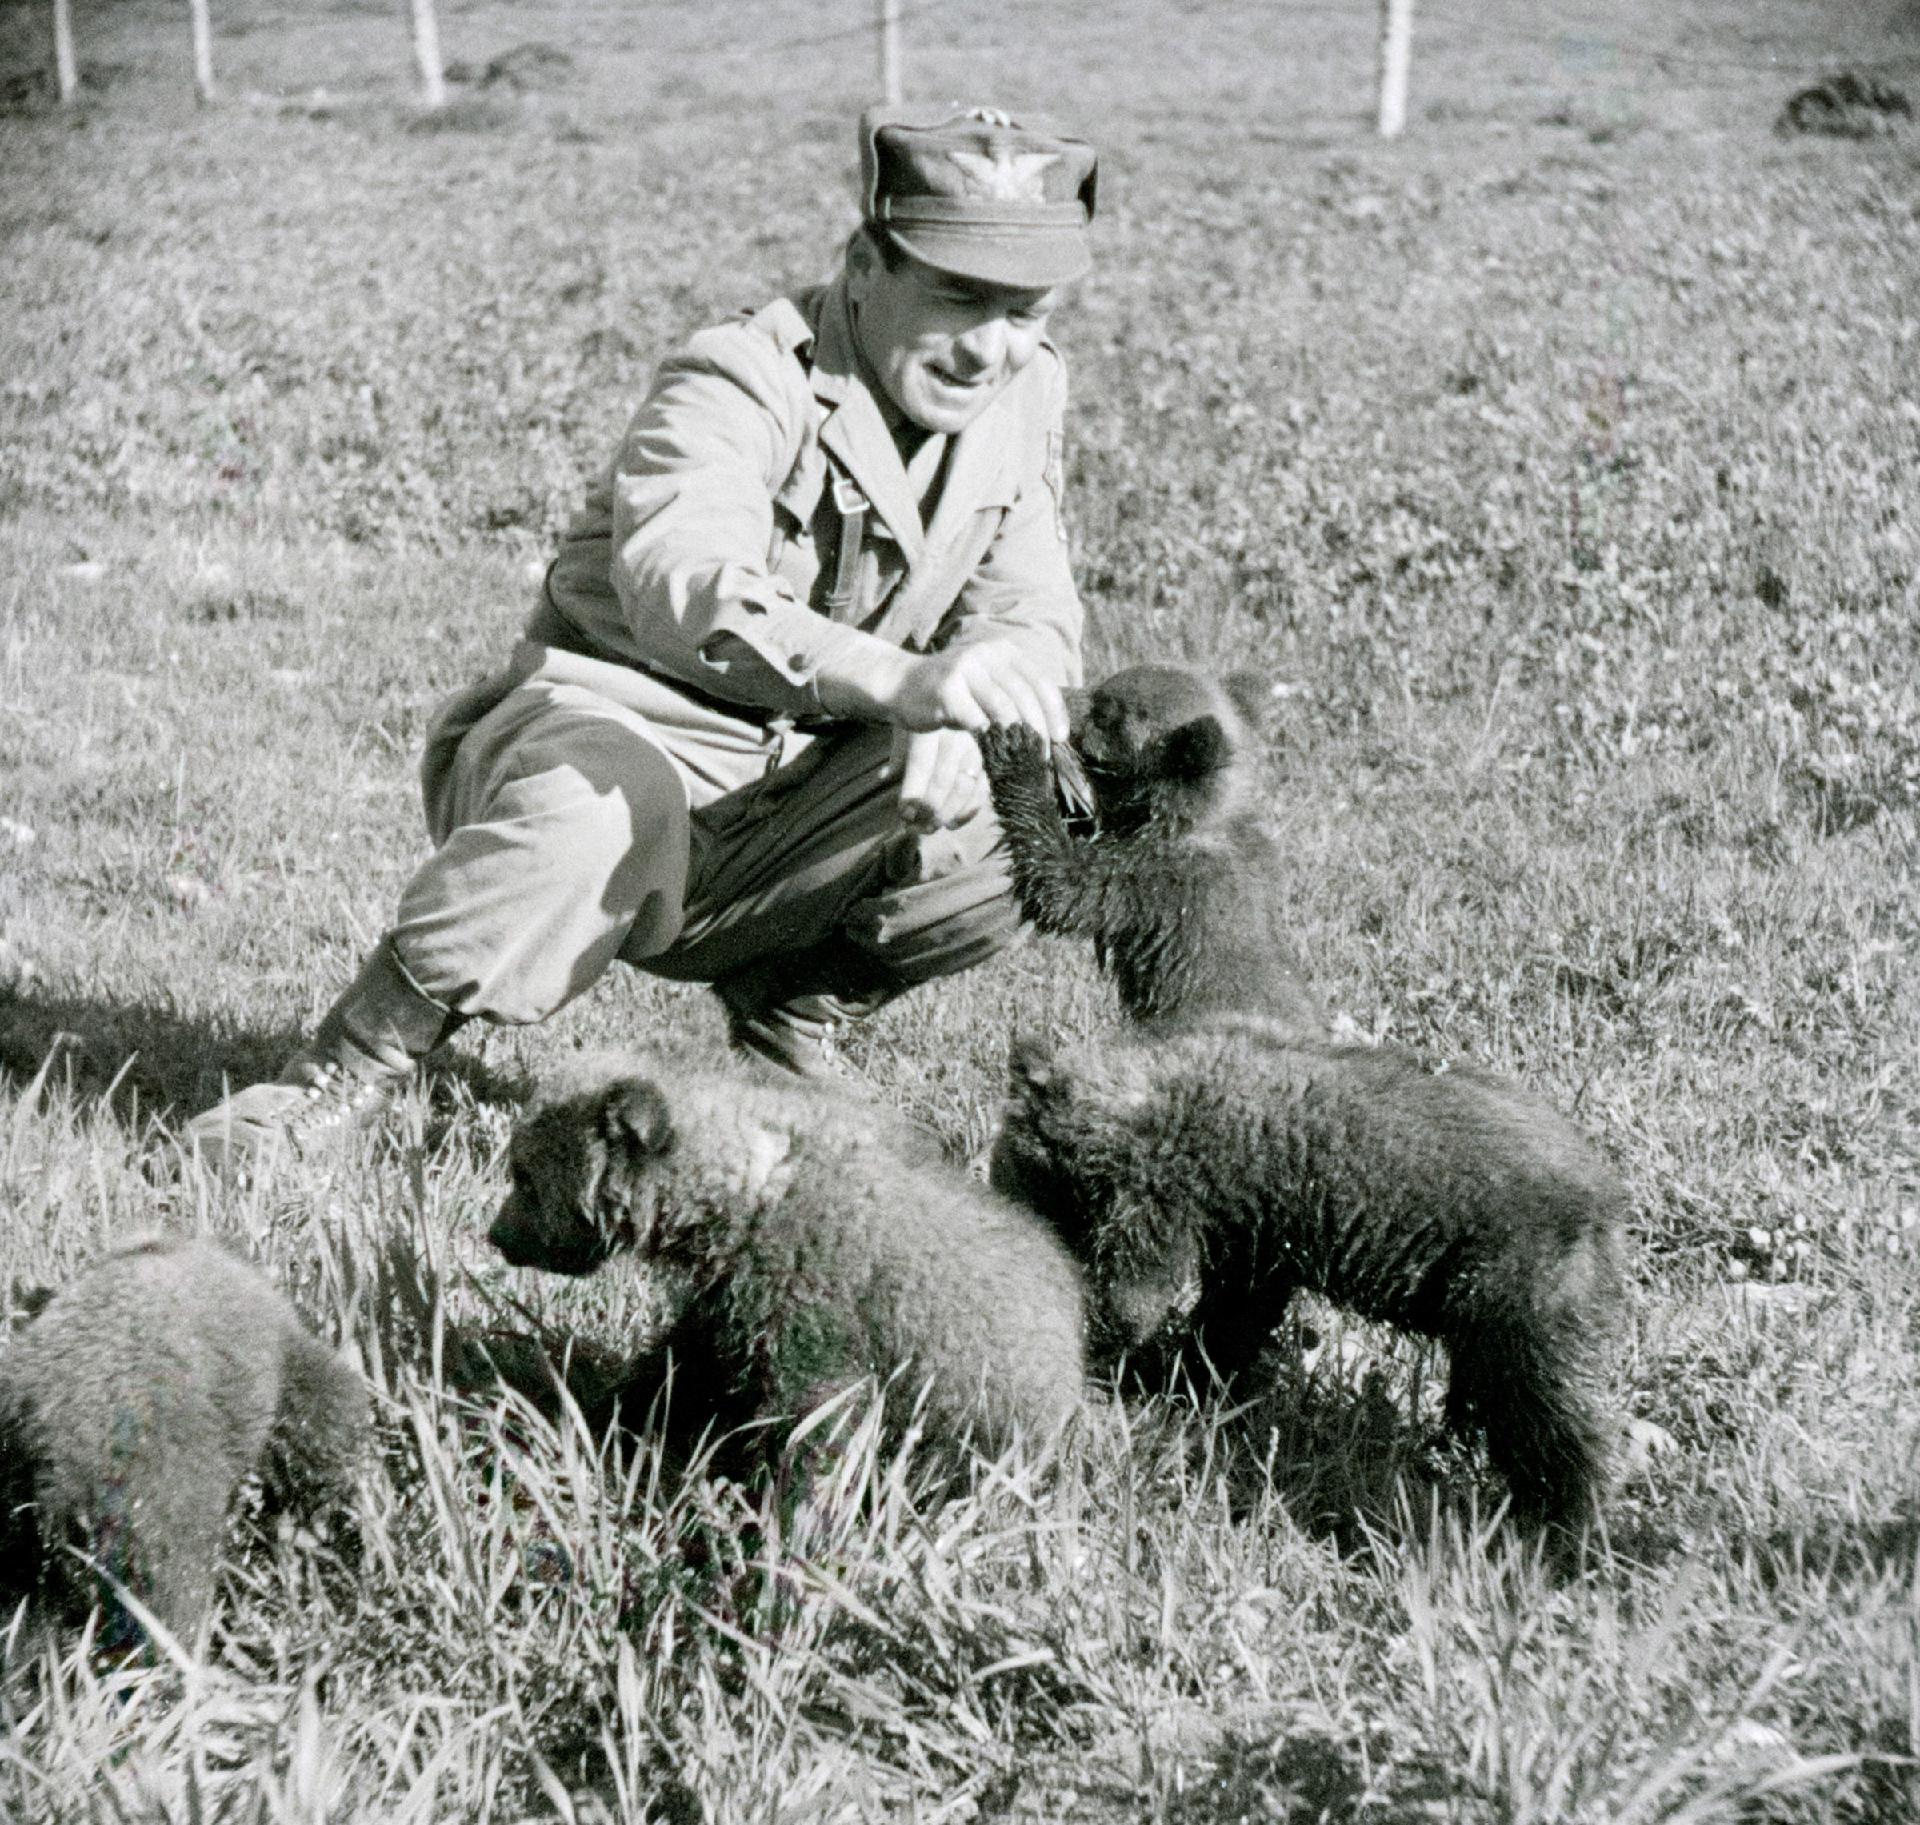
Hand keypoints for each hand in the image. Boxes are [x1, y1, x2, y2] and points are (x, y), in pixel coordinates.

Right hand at [884, 643, 1068, 745]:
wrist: (901, 683)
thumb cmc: (951, 692)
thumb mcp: (986, 684)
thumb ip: (1013, 695)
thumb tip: (1051, 729)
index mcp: (1003, 651)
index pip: (1040, 681)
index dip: (1054, 712)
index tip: (1061, 738)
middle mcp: (986, 655)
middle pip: (1024, 697)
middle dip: (1038, 730)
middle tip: (1042, 756)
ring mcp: (965, 670)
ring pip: (1004, 710)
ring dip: (1017, 739)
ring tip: (1022, 759)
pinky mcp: (947, 691)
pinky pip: (977, 721)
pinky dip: (990, 741)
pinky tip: (994, 756)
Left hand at [890, 727, 988, 831]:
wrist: (949, 711)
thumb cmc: (919, 726)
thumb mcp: (904, 735)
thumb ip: (897, 758)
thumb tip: (884, 777)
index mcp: (932, 726)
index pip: (921, 764)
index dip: (913, 792)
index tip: (904, 815)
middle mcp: (956, 735)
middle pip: (943, 778)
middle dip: (929, 807)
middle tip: (915, 827)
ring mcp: (976, 749)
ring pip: (964, 786)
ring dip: (947, 813)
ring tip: (930, 828)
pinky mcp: (988, 763)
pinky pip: (981, 790)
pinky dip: (967, 811)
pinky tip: (952, 824)